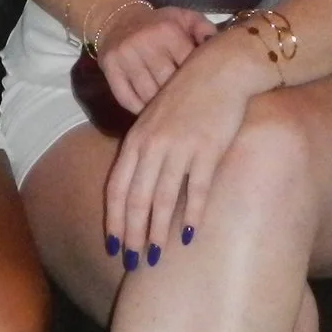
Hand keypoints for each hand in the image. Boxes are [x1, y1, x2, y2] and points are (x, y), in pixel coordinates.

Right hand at [94, 3, 216, 114]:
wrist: (118, 19)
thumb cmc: (159, 24)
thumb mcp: (184, 18)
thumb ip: (205, 29)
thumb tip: (217, 47)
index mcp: (168, 31)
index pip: (188, 65)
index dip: (196, 80)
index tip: (203, 90)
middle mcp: (145, 43)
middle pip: (168, 84)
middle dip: (180, 98)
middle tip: (189, 108)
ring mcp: (125, 57)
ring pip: (148, 95)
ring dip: (160, 108)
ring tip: (171, 113)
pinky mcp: (109, 68)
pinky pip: (127, 99)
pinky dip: (139, 109)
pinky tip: (150, 112)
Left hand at [103, 23, 269, 268]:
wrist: (218, 71)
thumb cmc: (186, 97)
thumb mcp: (154, 120)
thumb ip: (143, 150)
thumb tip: (136, 185)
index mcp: (136, 139)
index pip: (118, 187)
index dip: (114, 219)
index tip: (113, 244)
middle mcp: (153, 146)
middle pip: (136, 199)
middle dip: (132, 233)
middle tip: (132, 260)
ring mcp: (179, 148)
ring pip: (162, 199)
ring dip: (157, 231)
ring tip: (155, 256)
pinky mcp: (207, 150)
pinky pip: (196, 190)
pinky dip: (191, 215)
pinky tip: (189, 236)